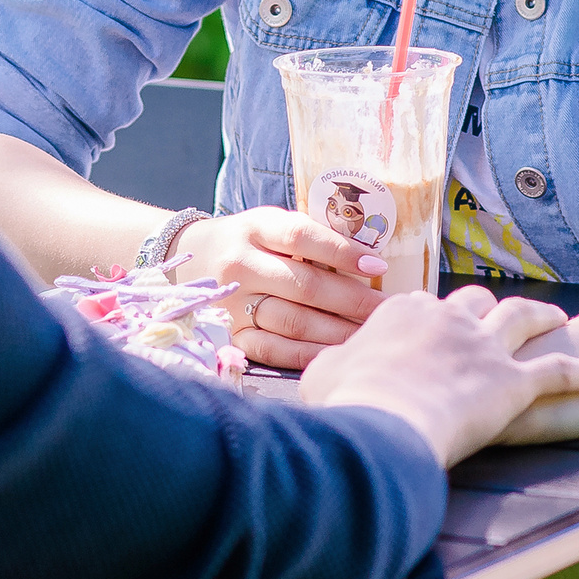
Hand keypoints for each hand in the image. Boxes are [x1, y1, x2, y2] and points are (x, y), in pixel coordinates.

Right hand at [166, 208, 390, 370]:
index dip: (342, 251)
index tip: (378, 267)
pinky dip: (307, 355)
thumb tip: (369, 260)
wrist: (190, 258)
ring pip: (292, 321)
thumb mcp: (270, 223)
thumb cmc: (248, 240)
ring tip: (371, 335)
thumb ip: (310, 236)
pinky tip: (336, 354)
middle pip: (303, 285)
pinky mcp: (230, 334)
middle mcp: (240, 265)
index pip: (301, 236)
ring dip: (337, 331)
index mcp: (254, 229)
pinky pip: (273, 350)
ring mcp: (233, 303)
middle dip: (352, 301)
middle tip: (388, 311)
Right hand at [300, 286, 578, 467]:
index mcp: (404, 312)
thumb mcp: (322, 378)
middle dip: (485, 307)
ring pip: (523, 320)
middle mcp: (448, 318)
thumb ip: (332, 368)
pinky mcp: (515, 382)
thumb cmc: (346, 403)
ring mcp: (485, 347)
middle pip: (475, 302)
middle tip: (497, 316)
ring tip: (559, 320)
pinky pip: (561, 373)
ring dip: (543, 319)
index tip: (429, 328)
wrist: (383, 421)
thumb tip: (322, 373)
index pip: (421, 306)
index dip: (428, 318)